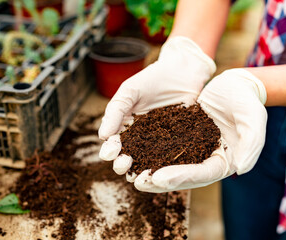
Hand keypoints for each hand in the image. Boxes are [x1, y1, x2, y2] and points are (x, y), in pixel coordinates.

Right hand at [98, 36, 215, 180]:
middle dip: (122, 163)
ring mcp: (158, 142)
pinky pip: (170, 157)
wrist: (183, 71)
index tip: (109, 153)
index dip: (109, 150)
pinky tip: (164, 170)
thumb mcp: (130, 90)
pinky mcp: (177, 143)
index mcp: (124, 126)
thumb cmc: (153, 78)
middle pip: (128, 156)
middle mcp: (139, 137)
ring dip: (142, 170)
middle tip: (124, 164)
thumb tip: (102, 136)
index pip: (113, 143)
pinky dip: (165, 166)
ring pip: (147, 161)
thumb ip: (115, 111)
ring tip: (141, 174)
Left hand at [134, 69, 267, 191]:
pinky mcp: (183, 137)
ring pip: (170, 164)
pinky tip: (134, 152)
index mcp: (224, 162)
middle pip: (181, 176)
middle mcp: (206, 160)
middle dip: (159, 181)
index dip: (180, 178)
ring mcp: (193, 150)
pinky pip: (165, 147)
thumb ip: (251, 145)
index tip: (158, 178)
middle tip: (138, 182)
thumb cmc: (247, 102)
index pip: (201, 175)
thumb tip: (240, 168)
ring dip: (151, 170)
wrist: (236, 86)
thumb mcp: (253, 120)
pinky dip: (150, 151)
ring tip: (131, 174)